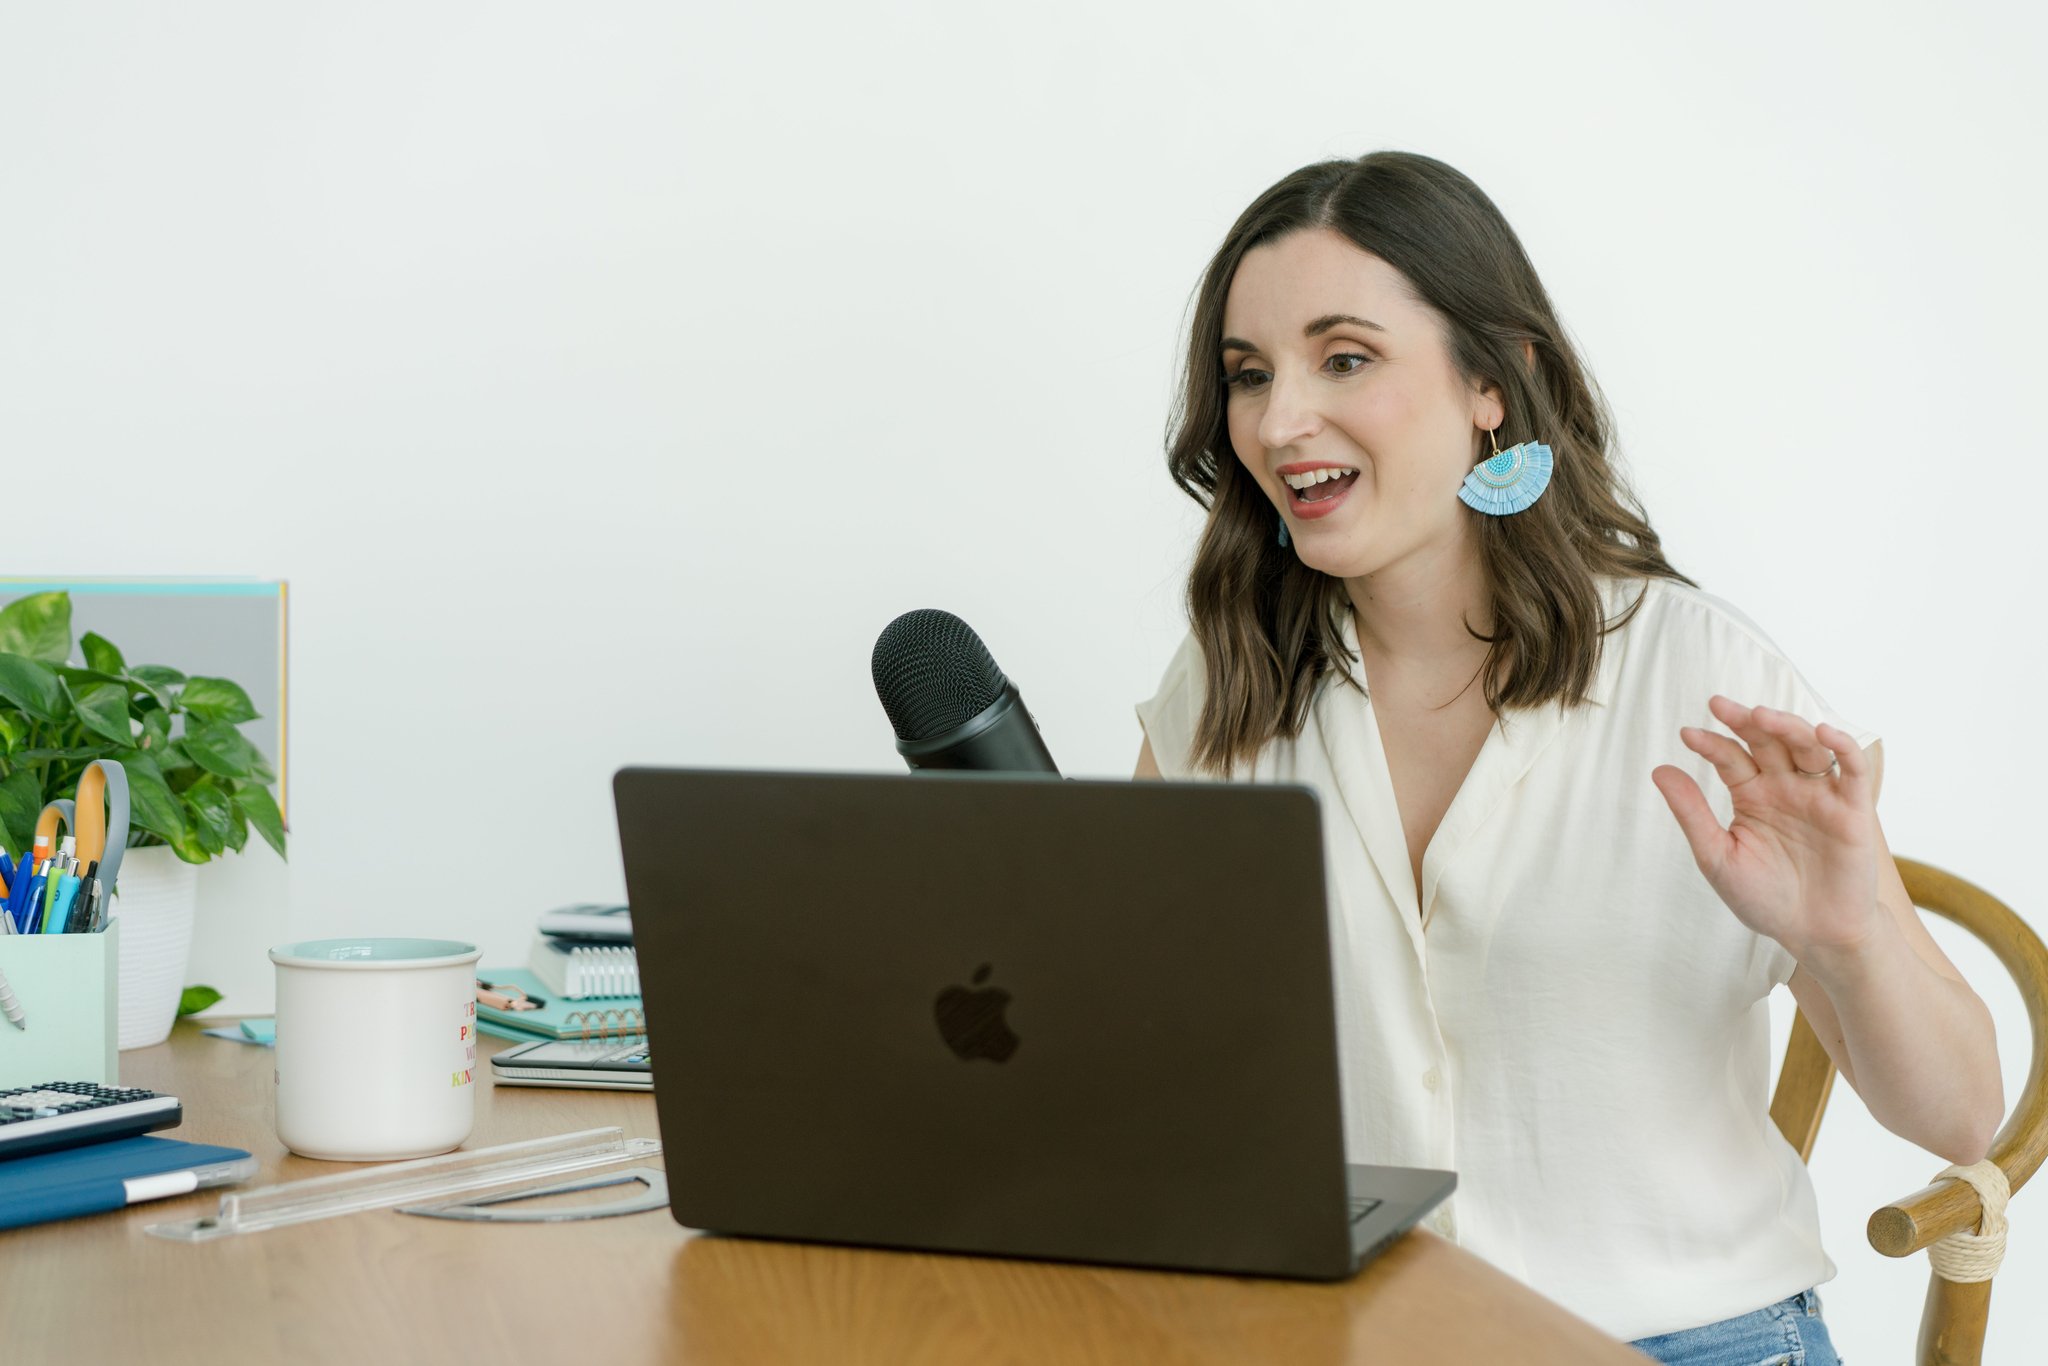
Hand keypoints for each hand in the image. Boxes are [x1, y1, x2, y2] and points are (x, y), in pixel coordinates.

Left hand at [1651, 695, 1881, 957]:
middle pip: (1766, 741)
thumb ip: (1692, 813)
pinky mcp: (1853, 809)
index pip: (1730, 757)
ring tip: (1760, 716)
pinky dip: (1843, 747)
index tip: (1687, 735)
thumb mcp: (1717, 856)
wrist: (1813, 933)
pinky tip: (1822, 732)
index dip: (1711, 743)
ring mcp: (1819, 795)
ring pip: (1806, 746)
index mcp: (1752, 794)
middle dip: (1744, 721)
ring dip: (1786, 726)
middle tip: (1719, 705)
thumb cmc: (1763, 897)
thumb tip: (1658, 770)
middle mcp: (1785, 787)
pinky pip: (1851, 769)